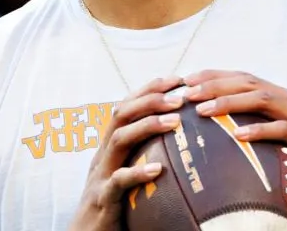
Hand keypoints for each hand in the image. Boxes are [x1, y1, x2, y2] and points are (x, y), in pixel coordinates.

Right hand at [69, 76, 185, 230]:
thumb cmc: (114, 207)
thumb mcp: (129, 176)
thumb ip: (148, 156)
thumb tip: (185, 144)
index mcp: (110, 147)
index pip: (128, 106)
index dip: (151, 89)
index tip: (179, 79)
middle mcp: (103, 155)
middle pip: (121, 114)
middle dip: (150, 100)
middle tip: (181, 97)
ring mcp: (100, 176)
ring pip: (119, 140)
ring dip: (147, 126)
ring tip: (175, 122)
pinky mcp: (103, 199)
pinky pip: (118, 182)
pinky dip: (137, 173)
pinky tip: (159, 169)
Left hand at [183, 70, 286, 219]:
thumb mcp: (273, 143)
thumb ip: (252, 128)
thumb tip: (209, 126)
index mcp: (285, 98)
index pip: (245, 78)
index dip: (215, 76)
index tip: (186, 81)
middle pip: (251, 83)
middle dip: (216, 86)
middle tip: (187, 93)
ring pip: (264, 99)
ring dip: (230, 103)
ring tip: (203, 110)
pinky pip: (284, 129)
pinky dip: (259, 130)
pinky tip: (238, 135)